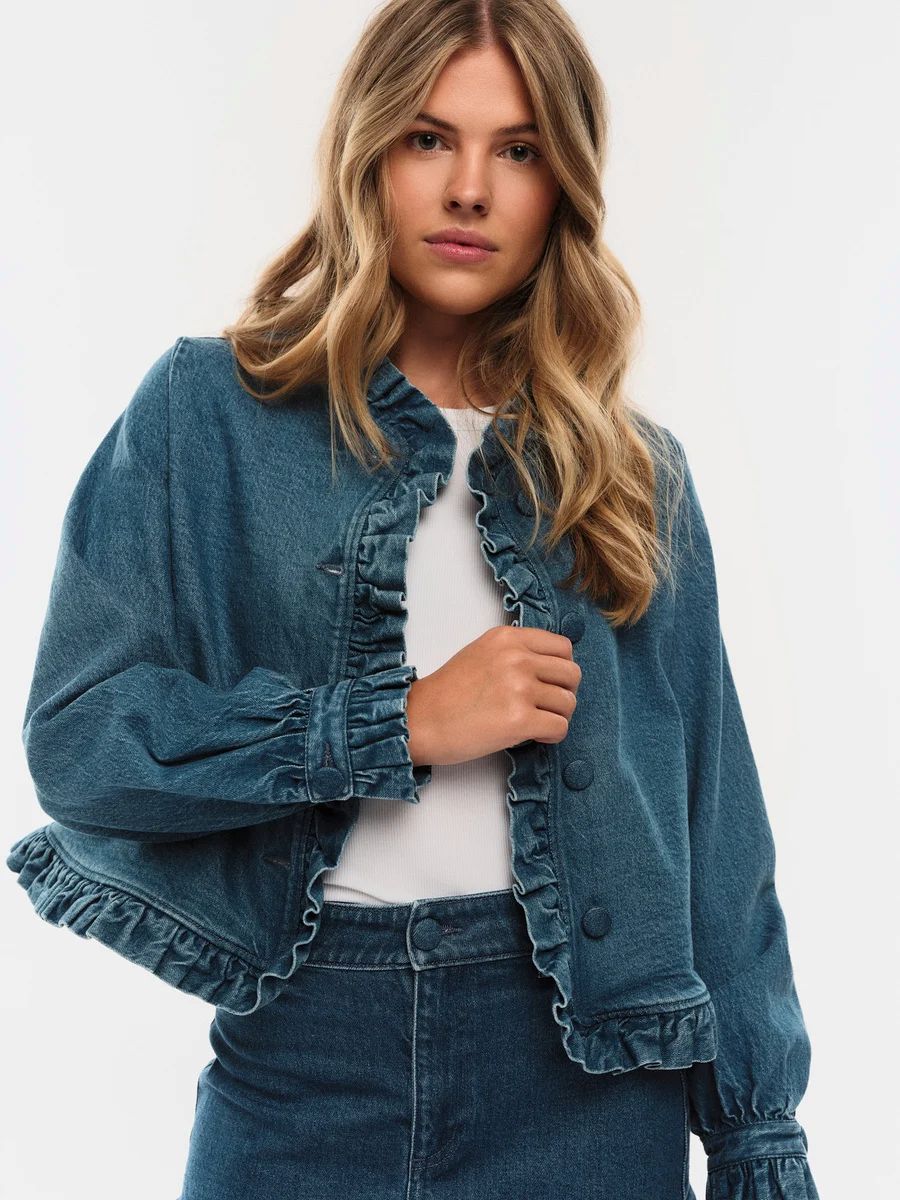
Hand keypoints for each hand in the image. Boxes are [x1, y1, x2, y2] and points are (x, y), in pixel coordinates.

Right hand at [405, 624, 581, 766]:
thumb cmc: (447, 693)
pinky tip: (535, 736)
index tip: (549, 683)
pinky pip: (560, 727)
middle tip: (547, 706)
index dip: (561, 669)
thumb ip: (515, 653)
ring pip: (569, 702)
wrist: (419, 720)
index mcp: (508, 639)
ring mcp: (519, 688)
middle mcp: (516, 658)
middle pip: (572, 674)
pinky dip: (552, 735)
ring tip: (537, 723)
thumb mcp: (481, 653)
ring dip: (558, 716)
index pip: (564, 647)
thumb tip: (550, 669)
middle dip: (564, 693)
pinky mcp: (519, 720)